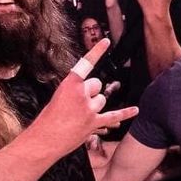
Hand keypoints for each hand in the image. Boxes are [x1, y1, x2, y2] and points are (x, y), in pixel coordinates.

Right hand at [29, 39, 138, 159]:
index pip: (85, 64)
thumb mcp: (57, 97)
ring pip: (102, 99)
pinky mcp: (94, 122)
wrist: (44, 140)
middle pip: (96, 85)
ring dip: (94, 105)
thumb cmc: (48, 118)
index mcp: (69, 85)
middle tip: (75, 105)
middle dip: (89, 92)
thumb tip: (90, 92)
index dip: (96, 52)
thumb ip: (75, 91)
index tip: (106, 41)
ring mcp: (89, 109)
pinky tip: (136, 110)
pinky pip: (114, 116)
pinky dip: (125, 113)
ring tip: (79, 115)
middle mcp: (81, 94)